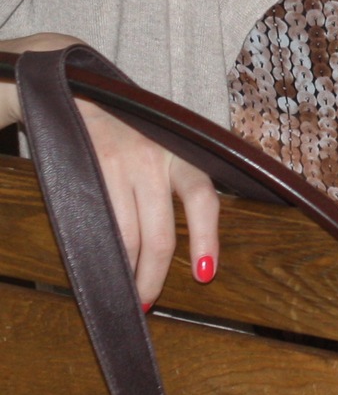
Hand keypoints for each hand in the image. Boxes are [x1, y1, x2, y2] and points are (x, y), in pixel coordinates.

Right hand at [67, 88, 220, 306]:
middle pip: (160, 234)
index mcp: (181, 153)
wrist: (75, 93)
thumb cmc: (124, 129)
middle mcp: (156, 158)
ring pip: (128, 237)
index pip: (204, 198)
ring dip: (127, 271)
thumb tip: (187, 236)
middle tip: (147, 301)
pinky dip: (101, 252)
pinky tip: (101, 266)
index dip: (206, 239)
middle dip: (154, 275)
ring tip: (125, 292)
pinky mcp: (90, 171)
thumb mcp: (160, 144)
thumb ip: (173, 179)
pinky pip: (98, 224)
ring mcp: (121, 166)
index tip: (204, 274)